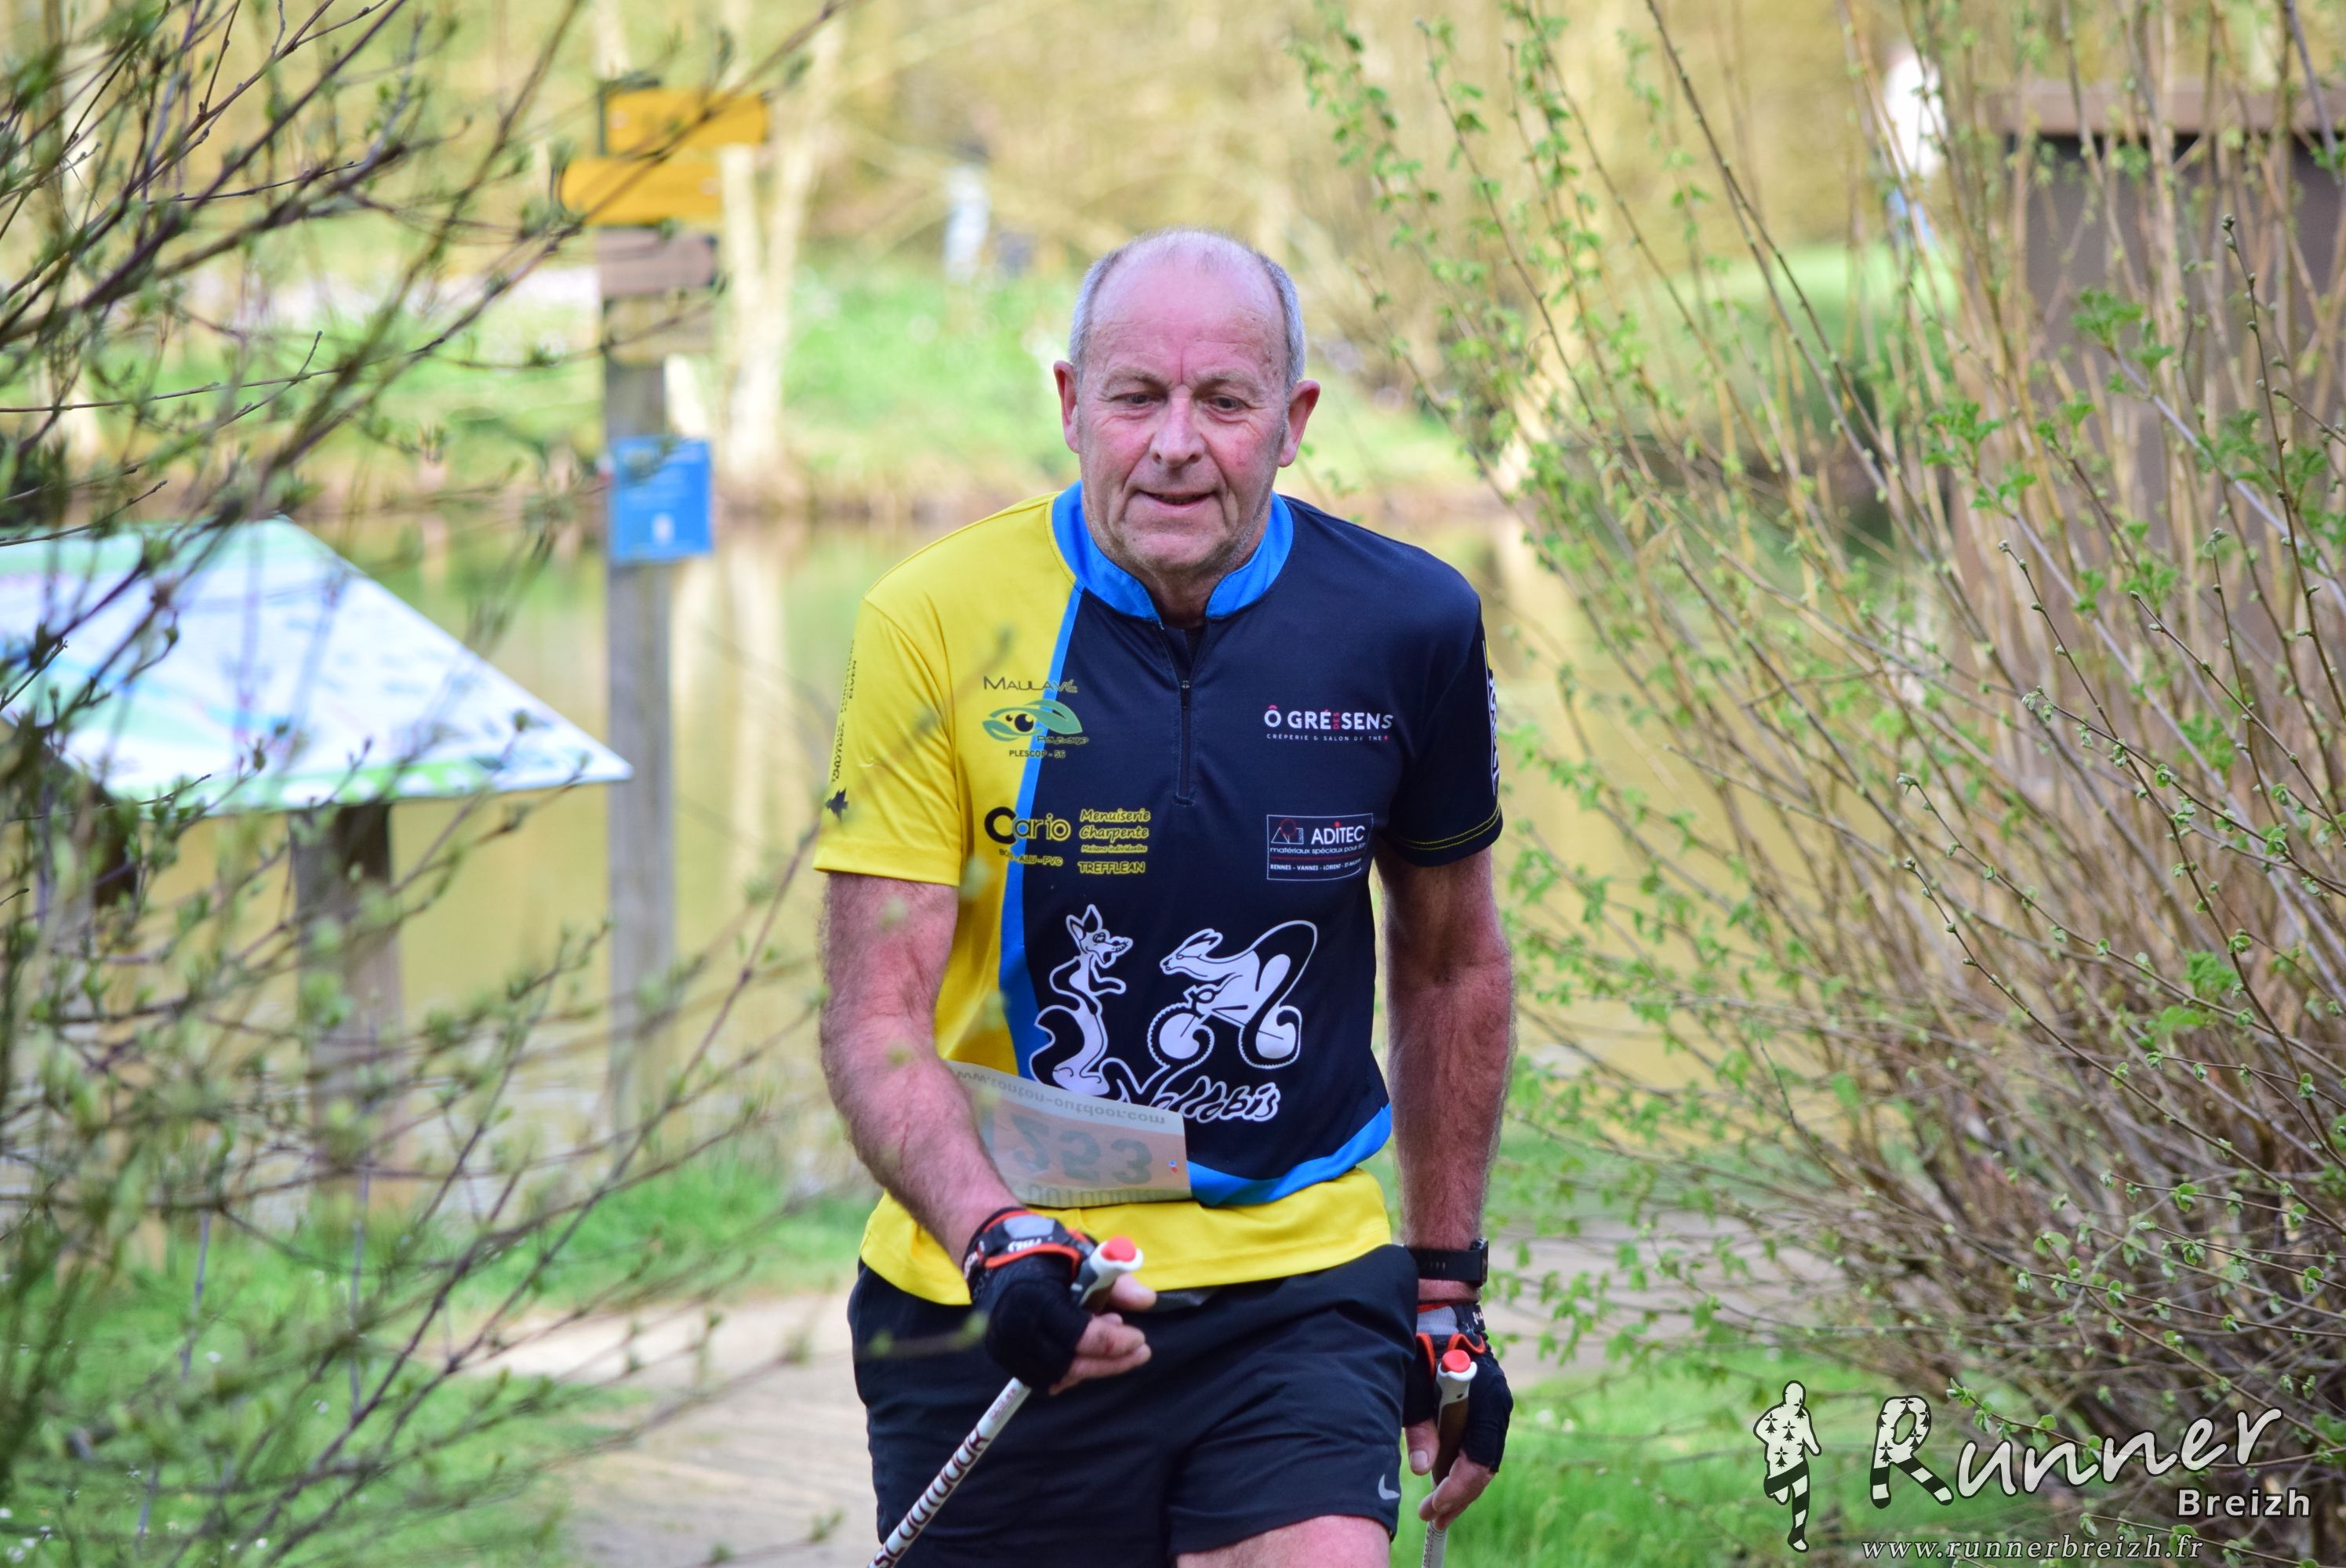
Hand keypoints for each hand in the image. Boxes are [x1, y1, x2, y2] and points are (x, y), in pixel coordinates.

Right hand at [962, 1209, 1154, 1391]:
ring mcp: (1005, 1347)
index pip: (1080, 1336)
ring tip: (1110, 1344)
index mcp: (1035, 1298)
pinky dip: (1070, 1370)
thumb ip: (1114, 1281)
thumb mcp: (1083, 1256)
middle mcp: (1015, 1329)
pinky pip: (1043, 1378)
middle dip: (1110, 1362)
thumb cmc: (1044, 1253)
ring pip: (1058, 1377)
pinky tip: (1087, 1353)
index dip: (1114, 1342)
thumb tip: (1148, 1301)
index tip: (1140, 1338)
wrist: (994, 1256)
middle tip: (1139, 1352)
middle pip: (1070, 1365)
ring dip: (1091, 1366)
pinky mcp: (1004, 1358)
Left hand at [1402, 1299, 1511, 1526]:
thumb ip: (1420, 1424)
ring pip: (1483, 1457)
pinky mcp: (1487, 1402)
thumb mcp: (1412, 1381)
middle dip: (1459, 1495)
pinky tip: (1444, 1476)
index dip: (1457, 1489)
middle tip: (1432, 1518)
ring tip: (1436, 1506)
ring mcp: (1495, 1403)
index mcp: (1484, 1399)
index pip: (1479, 1460)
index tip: (1434, 1508)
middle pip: (1485, 1465)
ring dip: (1461, 1482)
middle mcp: (1497, 1403)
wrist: (1439, 1306)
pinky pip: (1479, 1442)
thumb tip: (1423, 1469)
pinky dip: (1463, 1462)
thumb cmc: (1422, 1339)